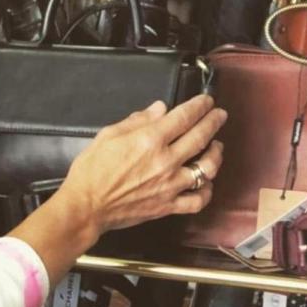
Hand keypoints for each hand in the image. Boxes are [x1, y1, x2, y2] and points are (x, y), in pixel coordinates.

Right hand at [8, 96, 225, 285]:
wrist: (86, 206)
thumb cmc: (92, 170)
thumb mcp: (108, 135)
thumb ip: (137, 120)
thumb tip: (160, 108)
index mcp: (149, 140)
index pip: (184, 117)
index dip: (199, 106)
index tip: (206, 101)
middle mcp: (165, 161)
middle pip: (201, 137)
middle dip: (214, 122)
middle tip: (219, 115)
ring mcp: (170, 185)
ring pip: (207, 168)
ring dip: (216, 154)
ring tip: (216, 146)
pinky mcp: (169, 206)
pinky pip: (198, 200)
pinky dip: (206, 190)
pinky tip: (206, 182)